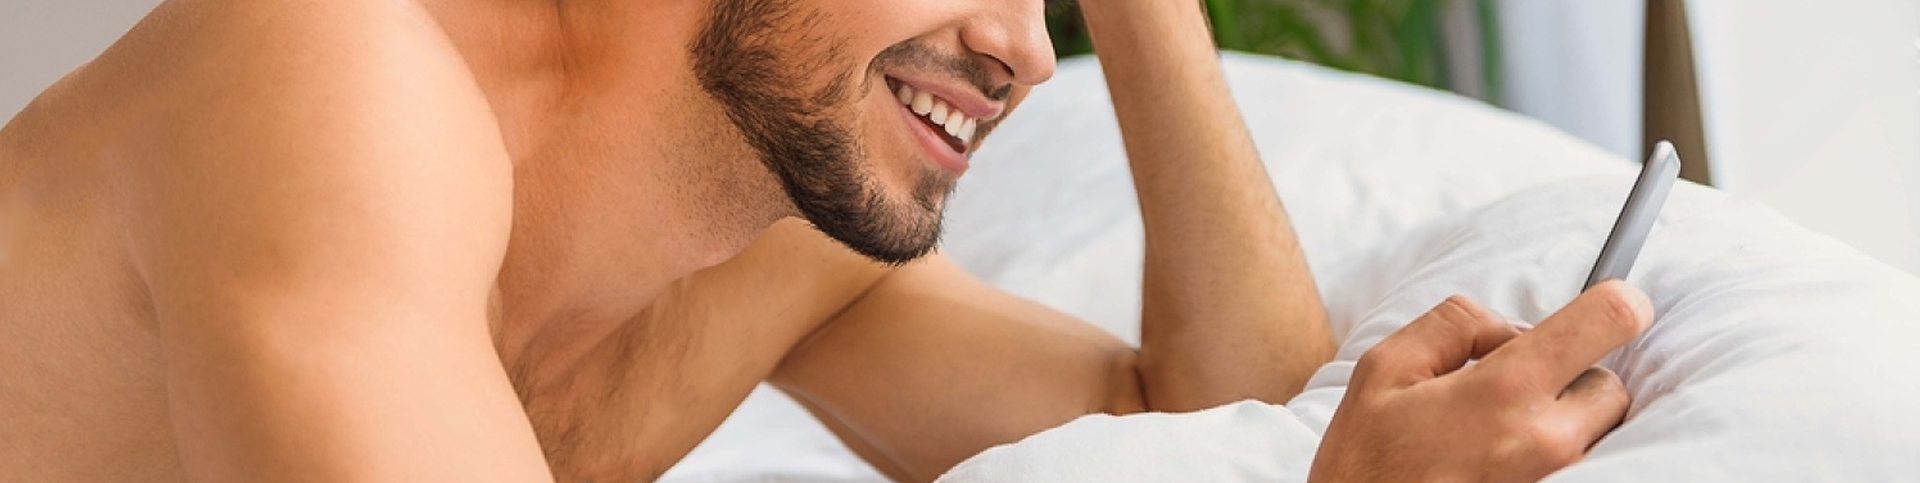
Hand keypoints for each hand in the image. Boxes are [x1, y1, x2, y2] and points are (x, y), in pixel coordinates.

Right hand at [1308, 281, 1654, 482]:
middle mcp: (1548, 442)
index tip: (1613, 309)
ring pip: (1596, 433)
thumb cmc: (1366, 465)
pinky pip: (1579, 469)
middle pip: (1608, 384)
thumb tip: (1509, 327)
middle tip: (1512, 393)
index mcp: (1505, 392)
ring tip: (1498, 438)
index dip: (1615, 304)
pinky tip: (1500, 466)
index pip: (1605, 321)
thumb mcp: (1382, 371)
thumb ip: (1453, 324)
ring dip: (1563, 423)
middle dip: (1570, 378)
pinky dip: (1552, 460)